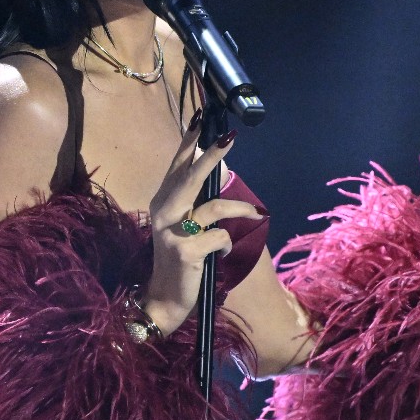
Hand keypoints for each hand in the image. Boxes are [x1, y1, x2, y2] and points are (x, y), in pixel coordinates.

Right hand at [142, 116, 263, 335]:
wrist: (162, 299)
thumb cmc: (177, 261)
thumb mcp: (181, 227)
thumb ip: (192, 202)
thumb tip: (216, 175)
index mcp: (163, 202)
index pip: (176, 166)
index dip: (188, 143)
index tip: (198, 119)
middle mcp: (164, 211)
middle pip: (191, 177)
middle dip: (212, 156)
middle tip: (229, 137)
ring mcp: (173, 231)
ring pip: (214, 206)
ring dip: (240, 208)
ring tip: (257, 211)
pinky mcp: (186, 250)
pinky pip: (220, 237)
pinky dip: (229, 245)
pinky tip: (224, 254)